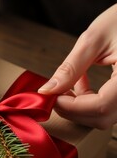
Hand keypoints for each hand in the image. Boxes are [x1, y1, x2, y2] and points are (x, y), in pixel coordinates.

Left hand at [38, 4, 116, 128]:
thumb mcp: (93, 40)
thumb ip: (70, 69)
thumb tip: (47, 91)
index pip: (100, 106)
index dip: (71, 107)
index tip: (51, 98)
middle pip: (102, 117)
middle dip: (73, 110)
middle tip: (54, 95)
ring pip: (105, 116)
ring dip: (80, 107)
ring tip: (67, 86)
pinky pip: (110, 107)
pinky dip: (91, 101)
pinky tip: (80, 82)